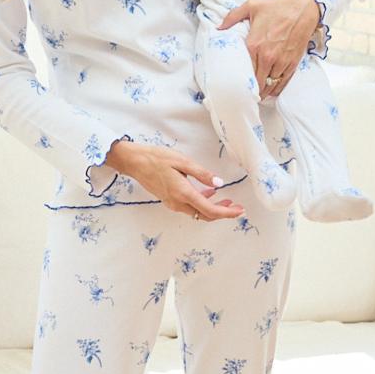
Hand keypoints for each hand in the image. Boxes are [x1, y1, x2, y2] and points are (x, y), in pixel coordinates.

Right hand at [104, 140, 244, 220]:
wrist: (134, 162)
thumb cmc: (156, 158)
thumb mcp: (182, 161)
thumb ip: (202, 174)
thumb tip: (219, 184)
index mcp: (183, 193)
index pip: (210, 210)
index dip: (227, 213)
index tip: (240, 211)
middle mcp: (177, 202)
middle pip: (205, 215)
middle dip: (223, 212)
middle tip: (236, 206)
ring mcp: (172, 203)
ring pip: (197, 212)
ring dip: (213, 208)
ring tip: (227, 199)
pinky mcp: (169, 200)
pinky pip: (189, 207)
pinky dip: (201, 203)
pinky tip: (208, 192)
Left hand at [217, 0, 320, 99]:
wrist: (303, 8)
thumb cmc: (277, 7)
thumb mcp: (251, 6)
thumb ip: (232, 16)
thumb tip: (219, 27)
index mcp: (254, 45)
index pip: (245, 70)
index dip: (242, 80)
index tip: (239, 85)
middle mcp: (267, 56)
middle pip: (258, 81)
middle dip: (253, 89)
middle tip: (248, 93)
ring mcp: (281, 61)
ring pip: (270, 84)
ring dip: (265, 91)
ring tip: (259, 95)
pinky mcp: (292, 62)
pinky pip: (284, 81)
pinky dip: (277, 89)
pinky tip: (273, 92)